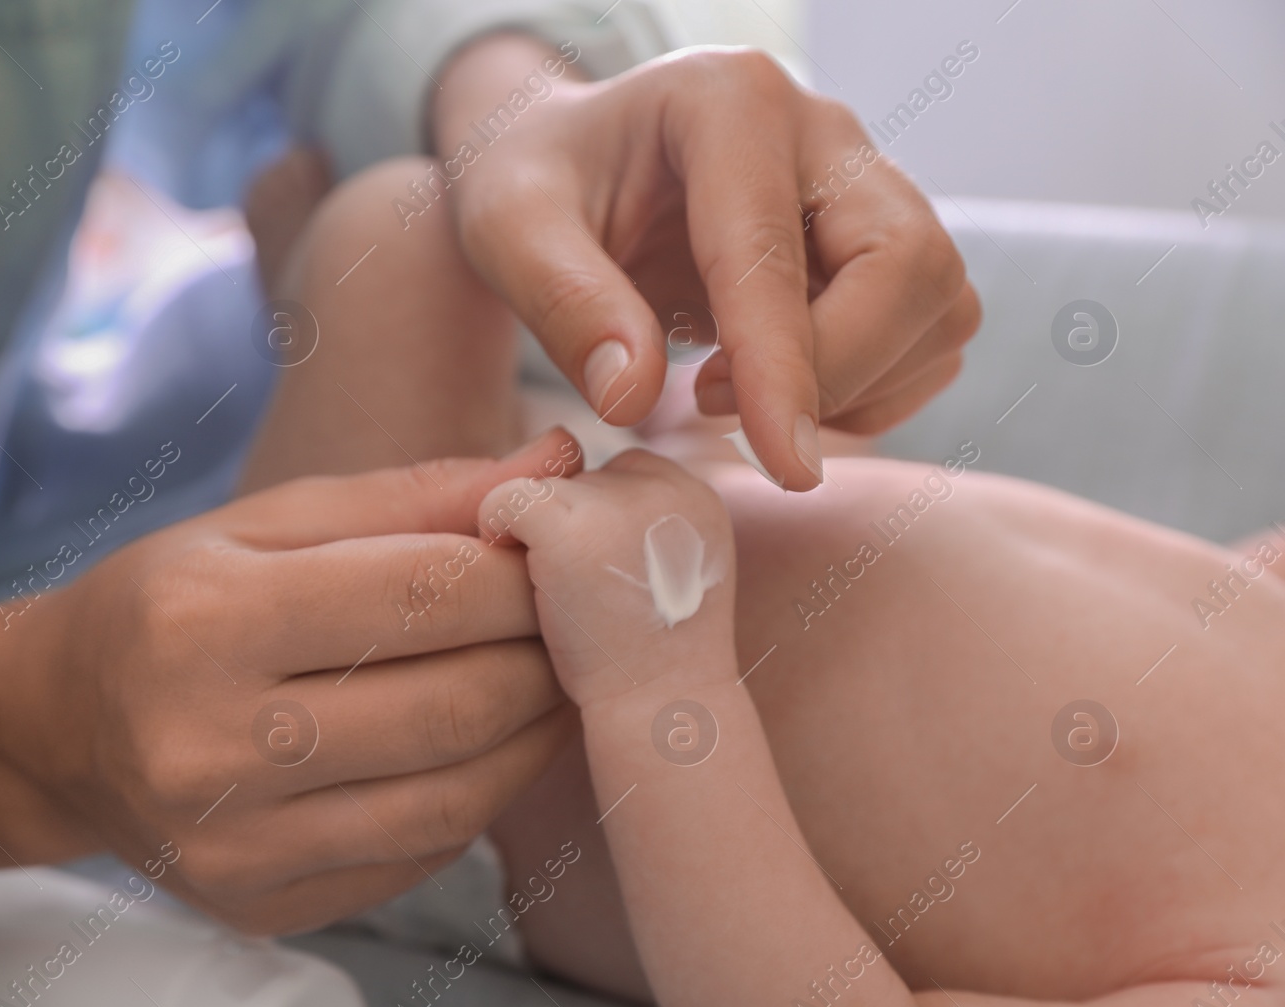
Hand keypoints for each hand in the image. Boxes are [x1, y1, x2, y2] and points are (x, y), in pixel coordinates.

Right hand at [0, 432, 582, 934]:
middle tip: (577, 621)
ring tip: (548, 680)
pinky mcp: (263, 906)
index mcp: (204, 620)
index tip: (566, 553)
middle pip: (456, 704)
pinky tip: (487, 747)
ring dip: (535, 734)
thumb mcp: (270, 521)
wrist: (58, 729)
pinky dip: (481, 796)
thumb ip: (418, 495)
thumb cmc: (171, 600)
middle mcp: (210, 745)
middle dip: (547, 656)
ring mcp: (236, 844)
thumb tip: (558, 466)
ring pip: (457, 797)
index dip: (527, 573)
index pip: (425, 594)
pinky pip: (423, 857)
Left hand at [433, 36, 980, 489]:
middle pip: (909, 264)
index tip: (783, 464)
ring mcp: (864, 182)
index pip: (778, 251)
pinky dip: (872, 390)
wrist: (568, 163)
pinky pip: (931, 333)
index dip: (786, 368)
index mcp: (728, 102)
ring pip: (938, 304)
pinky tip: (774, 389)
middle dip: (838, 370)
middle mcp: (821, 130)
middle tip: (710, 404)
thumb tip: (633, 397)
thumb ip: (564, 303)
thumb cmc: (536, 185)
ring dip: (858, 384)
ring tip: (728, 391)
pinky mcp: (880, 239)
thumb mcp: (508, 228)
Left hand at [480, 450, 737, 711]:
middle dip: (570, 531)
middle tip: (585, 598)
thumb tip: (572, 492)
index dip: (599, 524)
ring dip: (539, 538)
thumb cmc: (650, 659)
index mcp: (696, 497)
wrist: (656, 705)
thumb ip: (636, 527)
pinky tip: (515, 577)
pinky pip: (506, 498)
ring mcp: (616, 503)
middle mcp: (663, 486)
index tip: (603, 580)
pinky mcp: (567, 527)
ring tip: (562, 598)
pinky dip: (496, 528)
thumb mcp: (665, 575)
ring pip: (548, 489)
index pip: (623, 474)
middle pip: (584, 480)